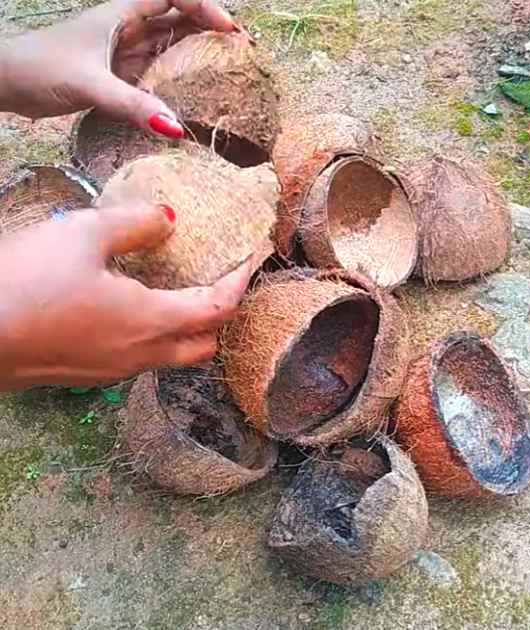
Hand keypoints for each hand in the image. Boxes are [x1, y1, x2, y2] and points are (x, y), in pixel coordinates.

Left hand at [0, 0, 237, 136]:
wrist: (3, 82)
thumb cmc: (38, 66)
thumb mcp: (90, 84)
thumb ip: (133, 105)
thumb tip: (176, 127)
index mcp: (121, 14)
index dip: (203, 8)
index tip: (228, 29)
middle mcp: (127, 30)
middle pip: (179, 21)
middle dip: (211, 32)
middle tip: (243, 52)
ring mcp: (124, 54)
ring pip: (172, 50)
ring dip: (199, 58)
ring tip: (231, 73)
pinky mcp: (119, 79)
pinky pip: (159, 77)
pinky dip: (180, 85)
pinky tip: (196, 99)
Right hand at [0, 203, 252, 390]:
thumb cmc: (23, 284)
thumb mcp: (82, 235)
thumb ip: (134, 225)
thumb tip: (167, 219)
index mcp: (151, 322)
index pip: (219, 308)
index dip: (241, 281)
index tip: (251, 257)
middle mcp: (140, 355)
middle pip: (203, 342)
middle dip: (220, 312)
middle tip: (220, 277)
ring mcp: (111, 371)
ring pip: (169, 353)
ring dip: (183, 325)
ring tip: (175, 285)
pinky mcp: (84, 374)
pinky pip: (135, 356)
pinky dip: (150, 332)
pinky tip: (127, 302)